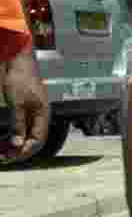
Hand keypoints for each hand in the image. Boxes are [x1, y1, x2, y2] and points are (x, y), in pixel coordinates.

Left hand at [2, 46, 48, 161]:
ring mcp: (32, 112)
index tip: (11, 157)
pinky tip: (5, 139)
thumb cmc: (19, 78)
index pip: (37, 140)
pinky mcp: (24, 108)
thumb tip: (18, 144)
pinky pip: (21, 126)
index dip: (25, 151)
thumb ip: (18, 124)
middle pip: (33, 139)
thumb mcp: (16, 103)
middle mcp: (39, 116)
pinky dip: (13, 134)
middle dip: (20, 150)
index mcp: (42, 115)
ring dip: (16, 143)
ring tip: (3, 150)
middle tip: (5, 157)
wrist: (17, 59)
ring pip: (26, 134)